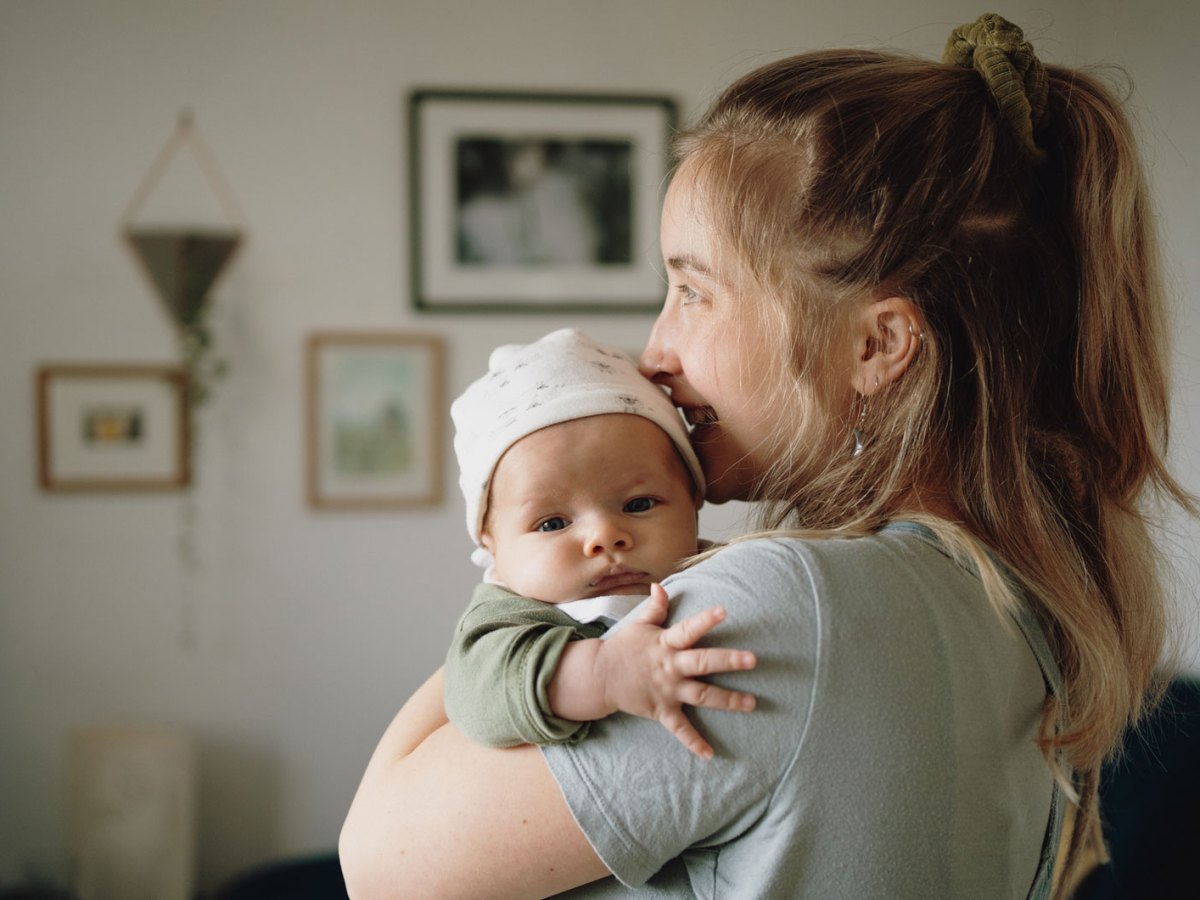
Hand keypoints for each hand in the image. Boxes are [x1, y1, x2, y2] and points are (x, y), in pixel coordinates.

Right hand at [597, 583, 755, 758]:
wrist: (600, 676)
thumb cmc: (624, 647)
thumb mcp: (639, 624)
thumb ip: (655, 608)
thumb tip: (659, 587)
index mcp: (665, 644)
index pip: (688, 629)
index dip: (705, 620)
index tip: (724, 611)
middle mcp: (669, 667)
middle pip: (701, 662)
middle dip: (727, 661)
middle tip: (752, 659)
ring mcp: (667, 690)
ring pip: (701, 695)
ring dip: (727, 700)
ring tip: (751, 703)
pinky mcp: (662, 711)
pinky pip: (680, 729)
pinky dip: (693, 742)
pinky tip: (710, 755)